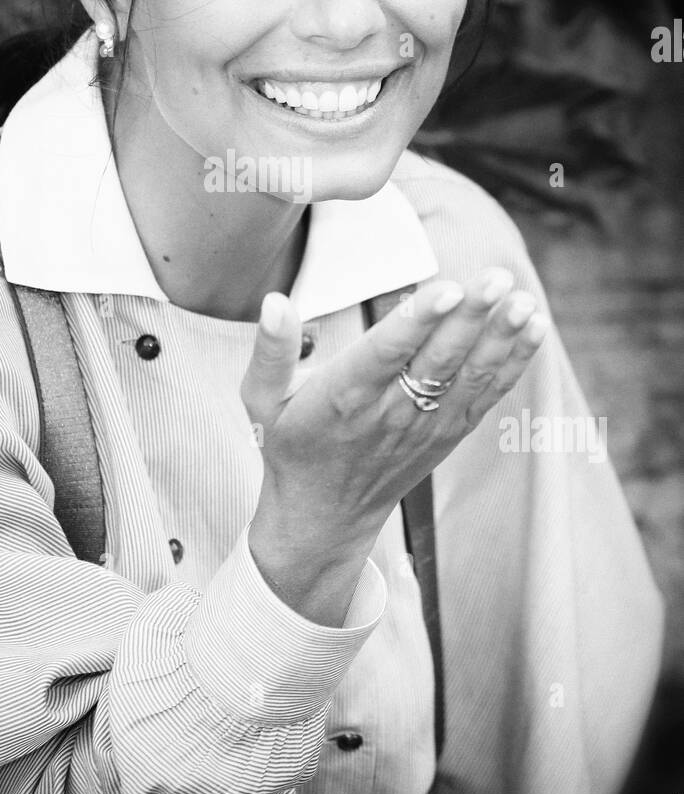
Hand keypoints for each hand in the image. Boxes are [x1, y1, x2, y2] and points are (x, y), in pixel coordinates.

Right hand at [242, 269, 549, 623]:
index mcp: (344, 396)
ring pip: (470, 375)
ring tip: (521, 299)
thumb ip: (270, 350)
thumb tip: (274, 301)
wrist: (326, 515)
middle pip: (438, 359)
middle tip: (496, 278)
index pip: (386, 353)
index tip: (448, 289)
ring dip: (500, 337)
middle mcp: (390, 411)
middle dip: (470, 317)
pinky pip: (487, 393)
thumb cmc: (292, 445)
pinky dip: (513, 361)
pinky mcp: (450, 431)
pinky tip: (533, 326)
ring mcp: (427, 424)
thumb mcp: (261, 400)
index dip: (419, 321)